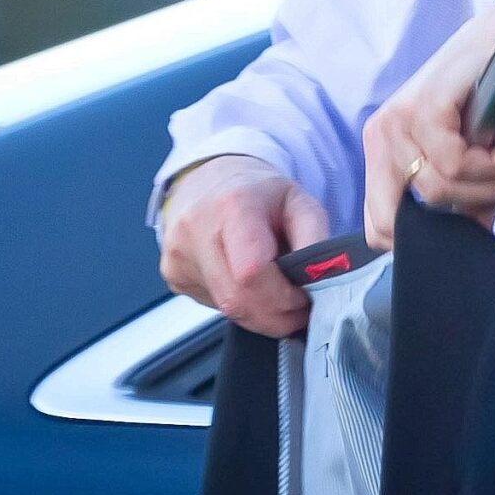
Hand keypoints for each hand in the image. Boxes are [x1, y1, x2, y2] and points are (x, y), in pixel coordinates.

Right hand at [157, 156, 331, 337]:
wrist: (210, 178)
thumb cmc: (258, 192)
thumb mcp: (298, 201)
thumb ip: (316, 239)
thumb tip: (322, 281)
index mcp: (232, 205)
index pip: (252, 271)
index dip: (283, 296)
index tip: (304, 296)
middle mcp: (196, 228)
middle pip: (237, 300)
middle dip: (276, 316)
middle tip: (298, 309)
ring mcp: (178, 254)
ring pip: (225, 309)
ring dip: (259, 314)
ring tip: (277, 295)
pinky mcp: (172, 273)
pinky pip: (212, 305)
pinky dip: (238, 304)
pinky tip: (246, 284)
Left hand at [360, 0, 494, 250]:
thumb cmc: (488, 97)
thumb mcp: (465, 154)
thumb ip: (457, 198)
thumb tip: (464, 243)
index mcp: (383, 149)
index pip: (376, 225)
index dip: (418, 242)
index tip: (465, 225)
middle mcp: (381, 135)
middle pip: (395, 219)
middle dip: (455, 217)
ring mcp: (398, 120)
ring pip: (434, 191)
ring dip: (486, 186)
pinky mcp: (423, 108)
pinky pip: (453, 164)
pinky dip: (489, 166)